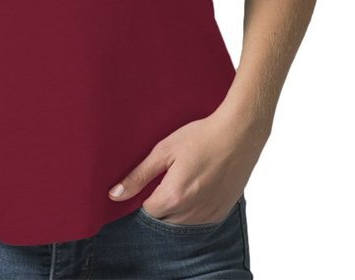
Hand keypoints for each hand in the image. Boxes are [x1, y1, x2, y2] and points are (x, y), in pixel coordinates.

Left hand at [108, 102, 270, 224]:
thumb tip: (115, 195)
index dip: (145, 195)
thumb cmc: (201, 136)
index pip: (147, 211)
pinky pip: (200, 220)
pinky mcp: (222, 212)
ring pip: (182, 222)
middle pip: (164, 219)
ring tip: (185, 178)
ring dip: (178, 207)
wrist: (239, 133)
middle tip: (168, 177)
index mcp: (174, 196)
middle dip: (161, 203)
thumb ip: (139, 176)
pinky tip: (199, 184)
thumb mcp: (164, 150)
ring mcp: (209, 215)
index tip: (152, 179)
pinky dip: (195, 208)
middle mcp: (191, 212)